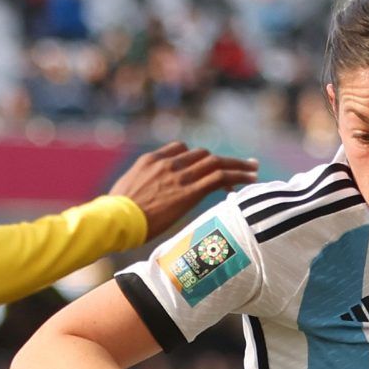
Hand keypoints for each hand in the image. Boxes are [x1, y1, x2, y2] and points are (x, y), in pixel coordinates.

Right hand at [109, 142, 259, 243]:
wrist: (115, 219)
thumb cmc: (114, 214)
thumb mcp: (124, 192)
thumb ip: (138, 189)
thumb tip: (139, 202)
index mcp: (151, 160)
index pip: (180, 149)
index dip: (196, 158)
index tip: (205, 167)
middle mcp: (168, 163)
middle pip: (203, 155)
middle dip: (222, 160)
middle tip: (241, 164)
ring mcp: (180, 175)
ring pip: (216, 163)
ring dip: (237, 166)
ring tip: (253, 170)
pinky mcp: (190, 191)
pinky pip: (219, 178)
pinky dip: (237, 176)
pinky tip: (250, 181)